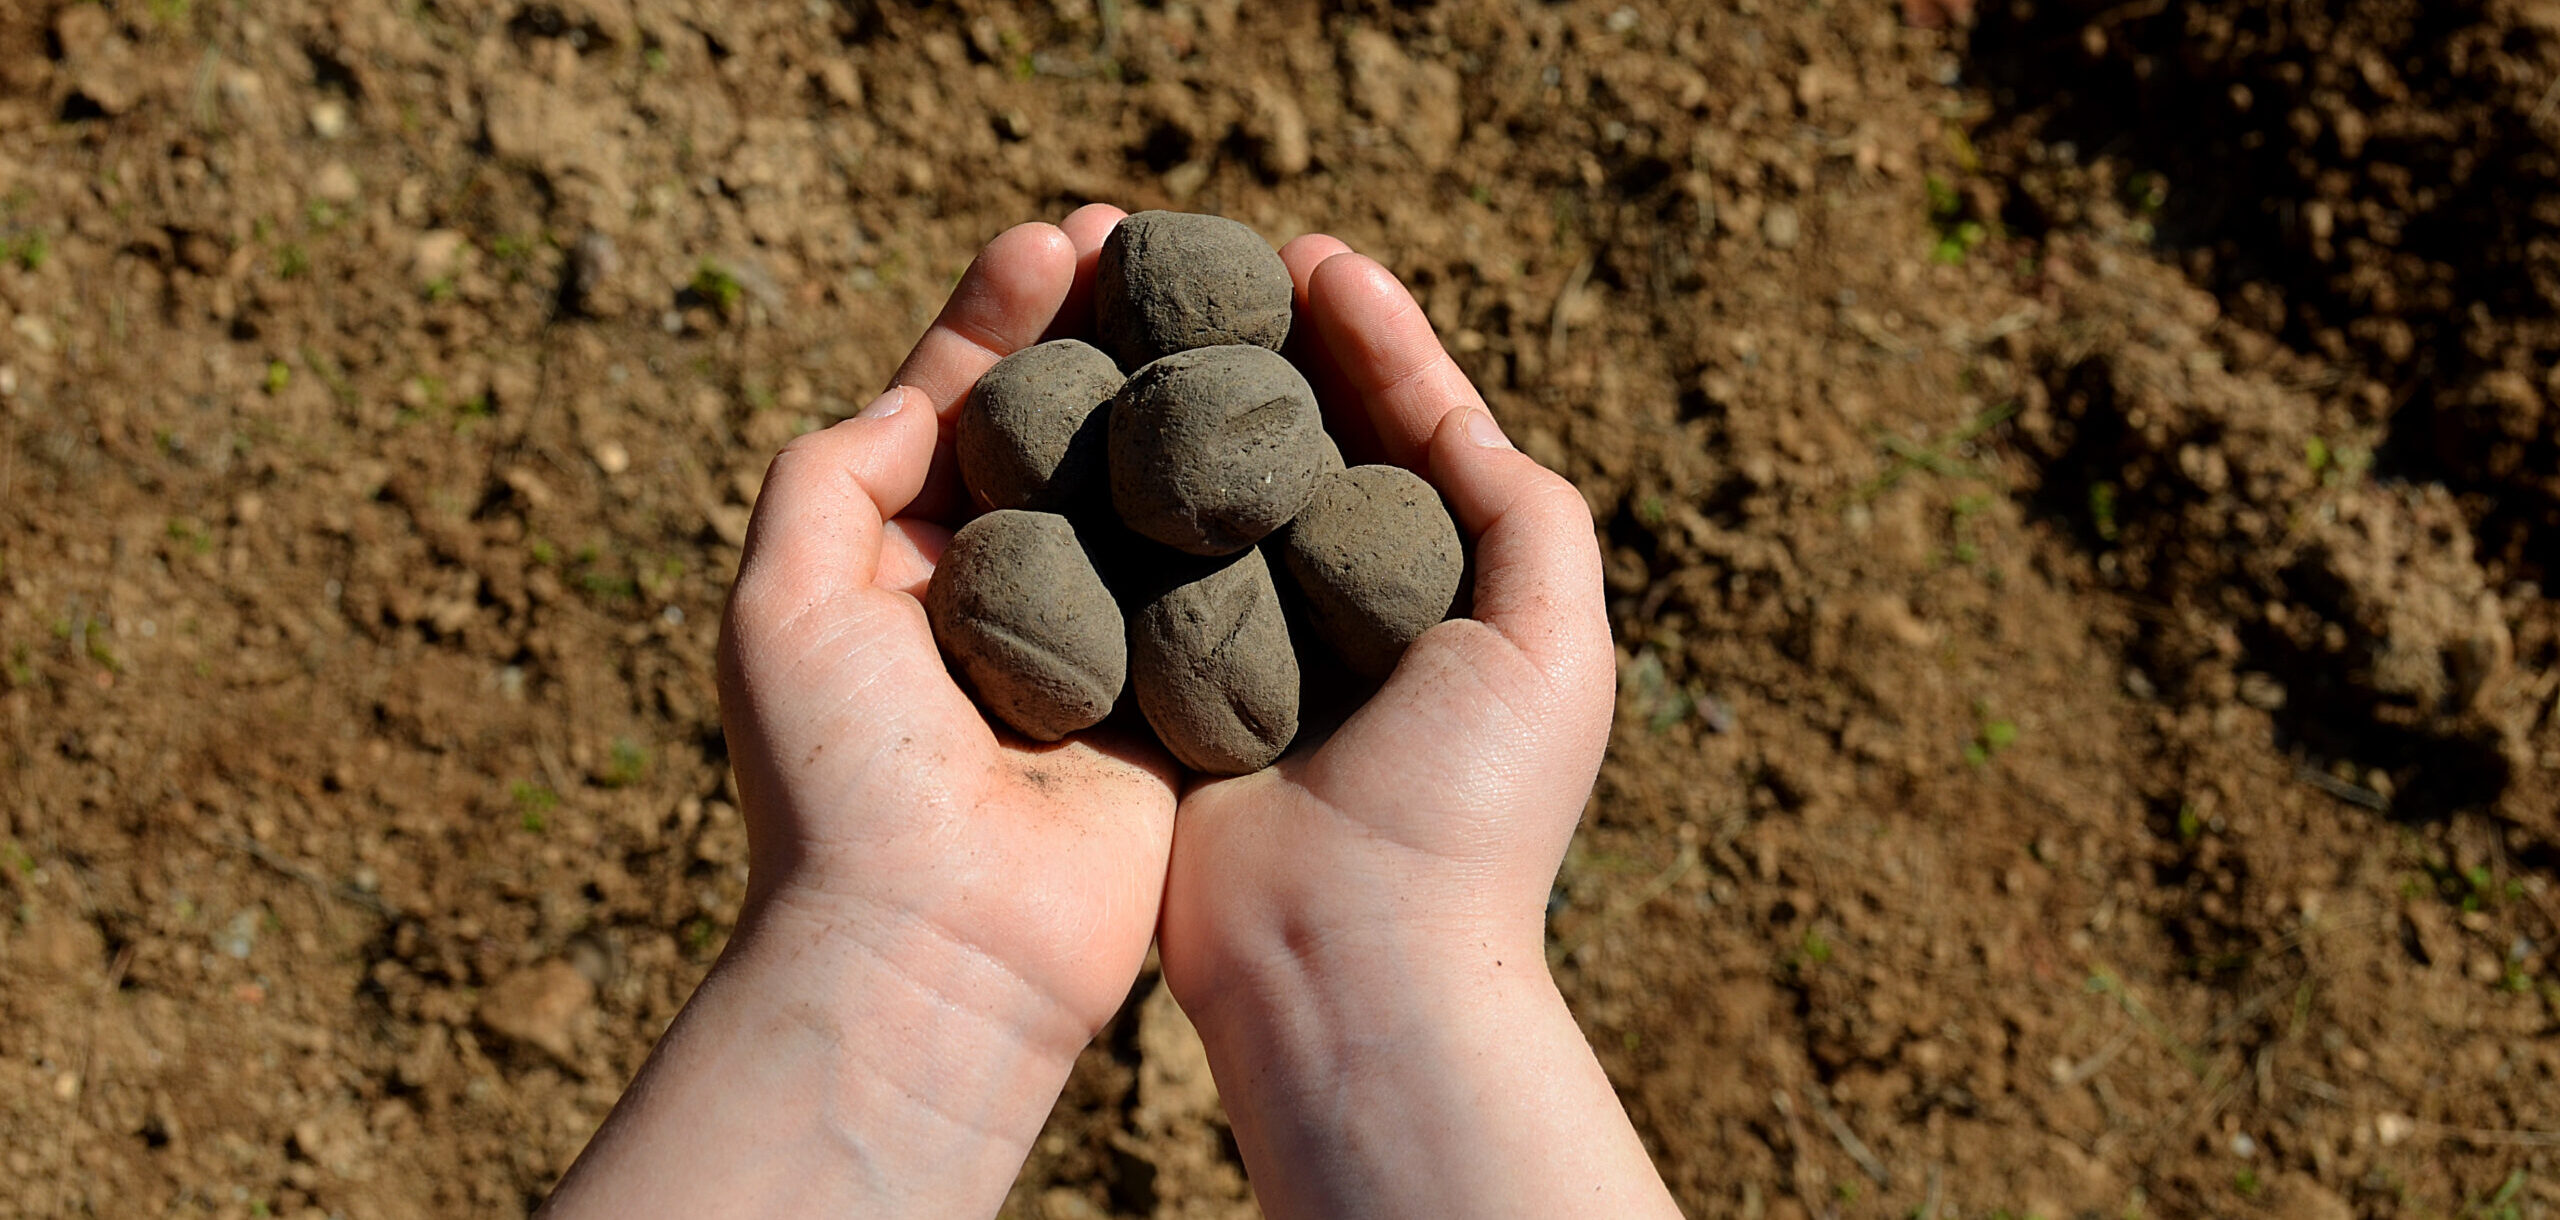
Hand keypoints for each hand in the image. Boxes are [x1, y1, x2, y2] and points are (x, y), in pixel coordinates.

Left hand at [545, 206, 1175, 1218]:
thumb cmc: (841, 774)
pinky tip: (1288, 426)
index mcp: (901, 562)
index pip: (958, 402)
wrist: (940, 944)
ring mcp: (1097, 644)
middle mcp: (1003, 592)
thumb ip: (832, 473)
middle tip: (1164, 246)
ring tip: (1239, 307)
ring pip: (1148, 494)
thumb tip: (925, 394)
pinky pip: (1219, 585)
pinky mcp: (1176, 700)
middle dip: (1108, 333)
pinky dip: (1247, 510)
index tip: (1061, 238)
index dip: (1004, 316)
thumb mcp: (782, 598)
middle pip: (1066, 430)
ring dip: (1185, 400)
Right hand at [1156, 240, 1678, 1216]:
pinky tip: (1072, 414)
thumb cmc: (1468, 807)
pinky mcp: (1152, 687)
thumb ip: (1527, 513)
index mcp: (1435, 591)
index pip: (1405, 429)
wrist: (1349, 963)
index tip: (1312, 256)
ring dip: (1168, 402)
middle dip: (1254, 347)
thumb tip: (1455, 410)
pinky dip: (1102, 493)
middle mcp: (1334, 610)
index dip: (1367, 337)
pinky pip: (1123, 568)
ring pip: (1200, 495)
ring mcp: (1236, 645)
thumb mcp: (1551, 641)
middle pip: (1293, 445)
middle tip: (1197, 258)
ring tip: (1127, 311)